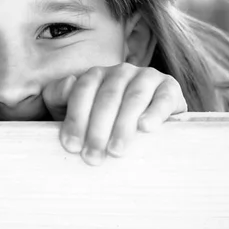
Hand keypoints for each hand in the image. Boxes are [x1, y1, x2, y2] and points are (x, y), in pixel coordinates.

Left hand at [42, 63, 187, 165]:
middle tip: (93, 157)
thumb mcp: (71, 109)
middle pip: (107, 97)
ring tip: (116, 151)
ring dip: (123, 125)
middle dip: (98, 129)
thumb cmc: (102, 121)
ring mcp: (146, 77)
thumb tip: (69, 82)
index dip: (76, 118)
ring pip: (133, 97)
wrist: (146, 125)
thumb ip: (59, 95)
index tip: (72, 146)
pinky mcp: (169, 87)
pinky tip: (145, 128)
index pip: (83, 91)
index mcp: (96, 75)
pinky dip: (155, 112)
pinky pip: (163, 97)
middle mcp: (121, 71)